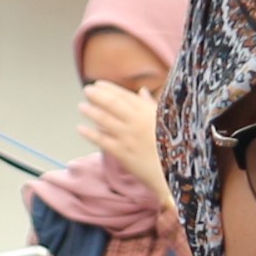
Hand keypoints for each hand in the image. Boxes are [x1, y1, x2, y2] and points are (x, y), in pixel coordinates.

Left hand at [78, 78, 169, 200]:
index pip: (125, 96)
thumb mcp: (166, 120)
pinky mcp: (122, 153)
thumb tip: (142, 91)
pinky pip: (102, 141)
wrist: (175, 170)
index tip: (99, 84)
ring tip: (81, 106)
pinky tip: (80, 129)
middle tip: (87, 90)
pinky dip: (90, 134)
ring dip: (91, 112)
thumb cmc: (174, 145)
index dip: (110, 89)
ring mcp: (128, 137)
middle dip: (98, 96)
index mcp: (148, 112)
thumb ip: (151, 105)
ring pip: (105, 120)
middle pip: (113, 104)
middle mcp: (137, 122)